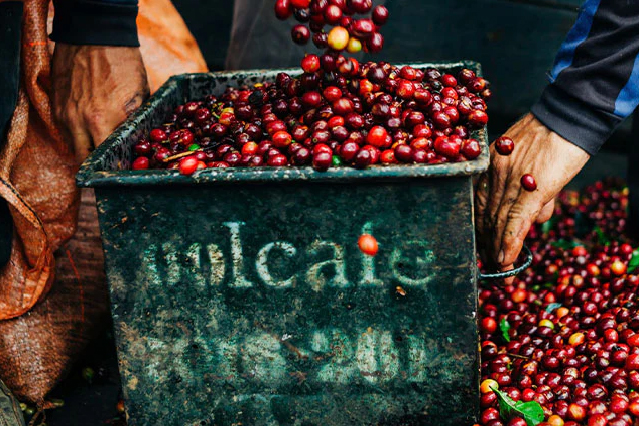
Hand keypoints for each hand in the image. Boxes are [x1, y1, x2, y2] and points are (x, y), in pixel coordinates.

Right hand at [51, 44, 148, 162]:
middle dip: (97, 163)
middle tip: (110, 162)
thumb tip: (139, 142)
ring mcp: (64, 113)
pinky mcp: (55, 104)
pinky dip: (78, 133)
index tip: (122, 168)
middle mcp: (79, 121)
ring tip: (102, 144)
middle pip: (84, 158)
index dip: (114, 167)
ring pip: (73, 145)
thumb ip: (135, 122)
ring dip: (86, 148)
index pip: (105, 158)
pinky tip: (91, 127)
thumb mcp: (140, 96)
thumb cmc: (123, 64)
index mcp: (102, 121)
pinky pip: (65, 129)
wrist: (95, 34)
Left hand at [475, 113, 589, 279]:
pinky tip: (506, 260)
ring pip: (499, 222)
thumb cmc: (549, 134)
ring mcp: (512, 181)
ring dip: (498, 249)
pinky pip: (517, 220)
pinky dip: (510, 242)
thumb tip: (532, 215)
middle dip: (487, 243)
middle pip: (486, 216)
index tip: (481, 246)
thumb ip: (522, 184)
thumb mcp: (523, 156)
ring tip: (500, 270)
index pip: (479, 204)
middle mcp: (494, 174)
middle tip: (489, 264)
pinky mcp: (534, 188)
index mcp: (489, 166)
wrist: (569, 114)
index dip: (480, 229)